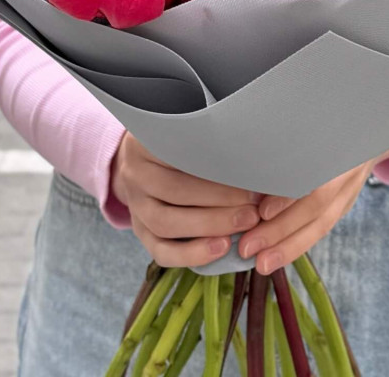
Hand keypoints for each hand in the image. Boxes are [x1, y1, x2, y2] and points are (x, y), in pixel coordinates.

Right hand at [111, 132, 261, 268]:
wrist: (149, 162)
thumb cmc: (182, 145)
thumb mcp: (191, 135)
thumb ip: (212, 147)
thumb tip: (254, 163)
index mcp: (147, 142)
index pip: (180, 154)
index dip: (217, 166)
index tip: (251, 174)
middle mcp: (135, 173)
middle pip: (174, 190)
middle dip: (218, 200)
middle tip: (253, 206)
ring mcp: (135, 205)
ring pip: (165, 222)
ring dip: (209, 226)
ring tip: (243, 226)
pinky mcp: (140, 232)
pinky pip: (161, 251)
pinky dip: (192, 254)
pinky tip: (221, 249)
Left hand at [237, 130, 388, 275]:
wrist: (373, 128)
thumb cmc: (330, 123)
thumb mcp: (314, 121)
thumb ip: (287, 137)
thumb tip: (246, 157)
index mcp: (337, 145)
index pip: (314, 178)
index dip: (289, 196)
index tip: (261, 211)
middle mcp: (347, 169)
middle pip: (315, 206)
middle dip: (280, 230)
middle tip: (246, 246)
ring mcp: (349, 189)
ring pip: (321, 224)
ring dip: (289, 246)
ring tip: (261, 262)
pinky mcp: (346, 203)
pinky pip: (323, 228)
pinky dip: (300, 243)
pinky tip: (277, 256)